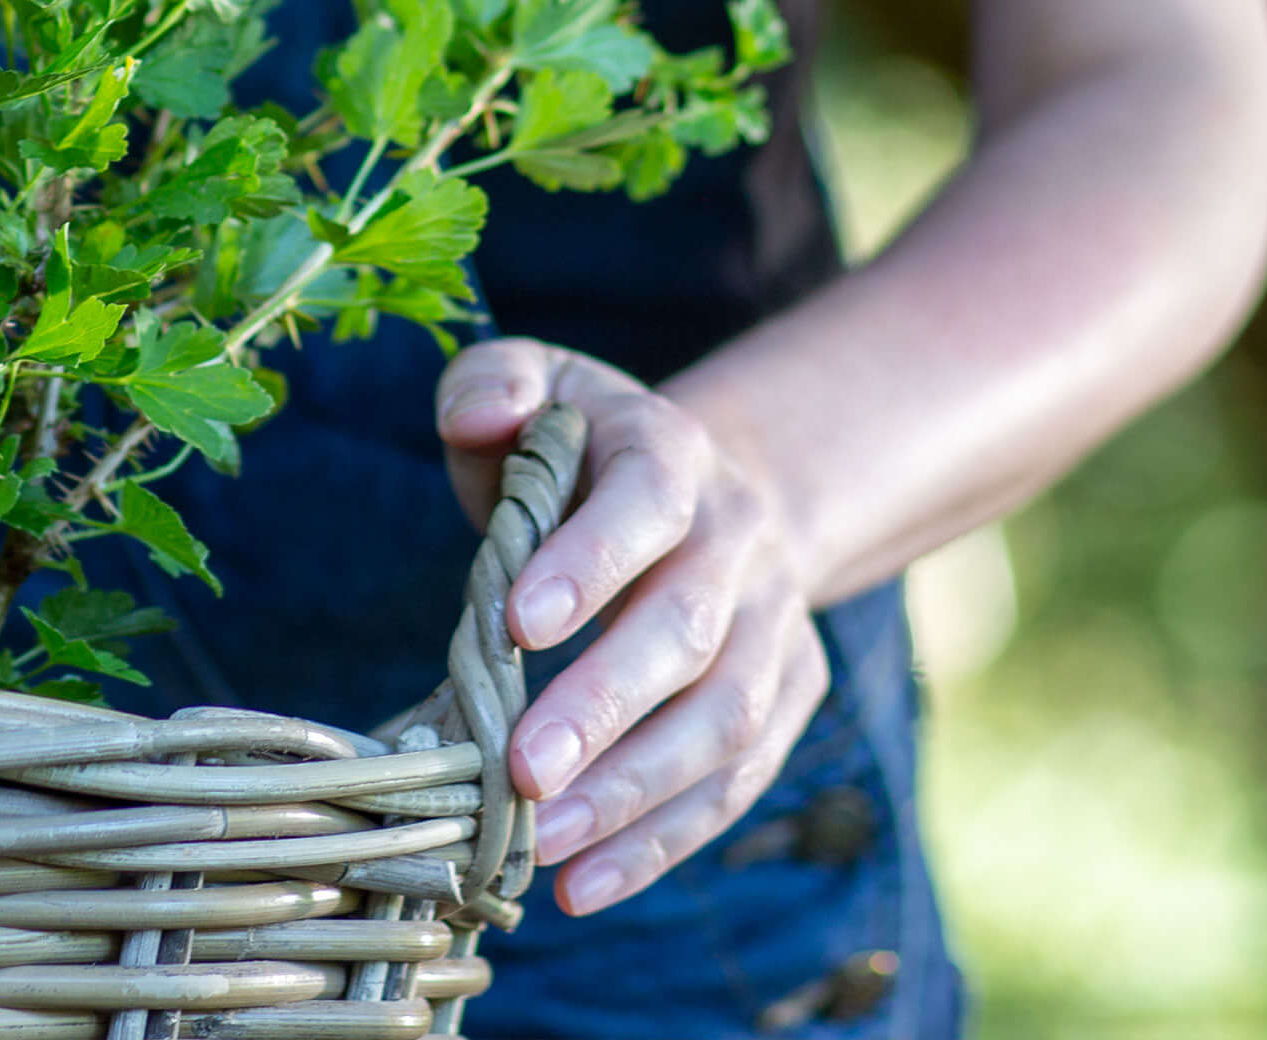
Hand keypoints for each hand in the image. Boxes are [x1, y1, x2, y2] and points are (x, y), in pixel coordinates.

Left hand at [435, 339, 826, 915]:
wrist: (712, 488)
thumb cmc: (583, 443)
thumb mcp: (534, 383)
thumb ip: (493, 385)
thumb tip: (480, 417)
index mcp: (673, 454)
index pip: (645, 506)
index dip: (588, 563)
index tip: (515, 623)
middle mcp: (740, 544)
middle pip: (688, 634)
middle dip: (605, 707)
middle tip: (522, 770)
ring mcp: (775, 630)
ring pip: (723, 726)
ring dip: (634, 795)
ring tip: (544, 844)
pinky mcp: (786, 703)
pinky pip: (734, 785)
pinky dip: (662, 843)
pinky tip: (582, 884)